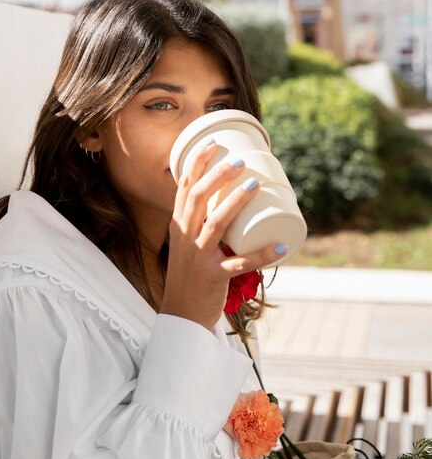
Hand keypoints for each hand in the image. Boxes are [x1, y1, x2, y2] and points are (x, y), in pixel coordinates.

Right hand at [160, 140, 285, 329]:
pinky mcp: (212, 276)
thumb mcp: (187, 244)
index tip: (213, 143)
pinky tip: (280, 246)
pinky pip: (238, 263)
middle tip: (240, 160)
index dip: (197, 163)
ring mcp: (197, 257)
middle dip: (218, 174)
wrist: (181, 314)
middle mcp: (184, 237)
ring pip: (216, 223)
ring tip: (255, 185)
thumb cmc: (189, 274)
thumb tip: (232, 199)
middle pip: (198, 198)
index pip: (184, 188)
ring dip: (236, 202)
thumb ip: (202, 223)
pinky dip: (261, 254)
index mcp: (178, 225)